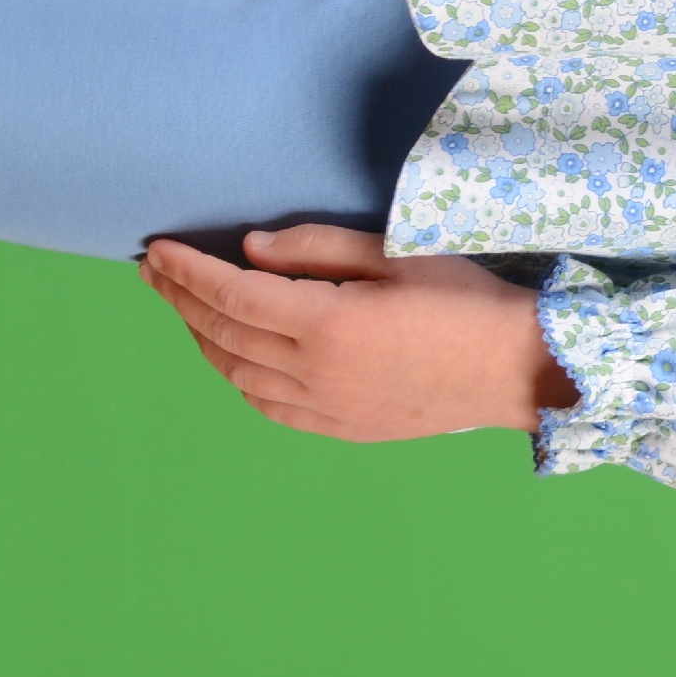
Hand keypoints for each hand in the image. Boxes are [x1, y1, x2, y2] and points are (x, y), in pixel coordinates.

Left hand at [140, 224, 578, 441]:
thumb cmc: (468, 300)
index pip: (231, 293)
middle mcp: (315, 373)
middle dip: (181, 299)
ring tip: (186, 308)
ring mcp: (328, 408)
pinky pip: (269, 406)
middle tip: (153, 271)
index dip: (187, 270)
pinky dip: (238, 378)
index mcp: (326, 323)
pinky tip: (232, 359)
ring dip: (203, 339)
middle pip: (224, 333)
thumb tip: (250, 251)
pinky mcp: (344, 428)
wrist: (523, 369)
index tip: (156, 248)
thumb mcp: (397, 253)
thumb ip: (316, 249)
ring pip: (238, 374)